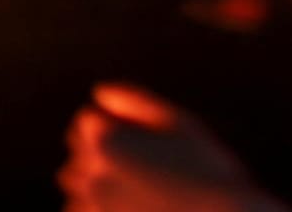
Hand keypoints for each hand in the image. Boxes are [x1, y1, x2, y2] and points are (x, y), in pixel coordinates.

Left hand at [61, 84, 283, 211]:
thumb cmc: (210, 172)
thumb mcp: (180, 123)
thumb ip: (135, 101)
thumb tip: (99, 93)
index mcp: (105, 138)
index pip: (88, 122)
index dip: (118, 129)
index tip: (146, 145)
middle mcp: (90, 172)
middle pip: (81, 155)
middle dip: (105, 157)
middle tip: (148, 172)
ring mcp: (93, 205)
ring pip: (80, 188)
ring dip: (100, 188)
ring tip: (144, 195)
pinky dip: (101, 211)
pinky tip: (135, 210)